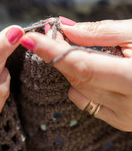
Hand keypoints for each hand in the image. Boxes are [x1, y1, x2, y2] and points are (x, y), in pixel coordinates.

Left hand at [20, 17, 131, 131]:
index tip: (29, 39)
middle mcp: (130, 105)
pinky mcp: (122, 121)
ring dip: (73, 69)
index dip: (53, 51)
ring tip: (84, 53)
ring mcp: (125, 117)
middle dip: (61, 55)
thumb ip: (102, 33)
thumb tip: (67, 29)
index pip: (82, 65)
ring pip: (79, 90)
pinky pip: (87, 102)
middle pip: (78, 78)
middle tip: (53, 36)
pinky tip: (93, 73)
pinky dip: (81, 85)